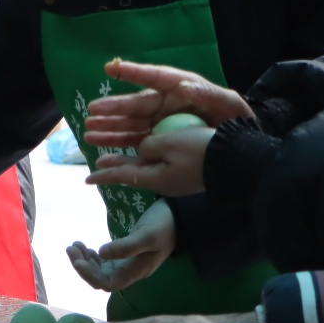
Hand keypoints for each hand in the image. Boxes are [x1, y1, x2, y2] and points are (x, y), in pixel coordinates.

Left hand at [66, 199, 174, 291]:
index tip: (77, 261)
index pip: (108, 283)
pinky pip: (104, 263)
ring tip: (74, 246)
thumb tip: (101, 253)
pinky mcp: (125, 256)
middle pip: (101, 279)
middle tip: (71, 248)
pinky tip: (84, 247)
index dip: (90, 275)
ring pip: (100, 271)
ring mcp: (127, 265)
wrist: (177, 217)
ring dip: (84, 261)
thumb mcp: (147, 235)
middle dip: (83, 266)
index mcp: (137, 272)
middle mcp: (131, 272)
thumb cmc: (164, 225)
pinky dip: (91, 256)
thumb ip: (126, 246)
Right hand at [82, 61, 254, 149]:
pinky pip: (135, 140)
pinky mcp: (160, 139)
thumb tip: (185, 85)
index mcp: (181, 88)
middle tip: (92, 110)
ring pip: (130, 124)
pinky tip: (101, 144)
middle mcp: (166, 103)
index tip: (111, 68)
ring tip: (89, 131)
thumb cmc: (236, 118)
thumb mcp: (229, 104)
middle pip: (136, 104)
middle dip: (113, 108)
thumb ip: (208, 94)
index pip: (155, 77)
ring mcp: (161, 122)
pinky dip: (118, 143)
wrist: (241, 145)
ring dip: (109, 128)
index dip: (133, 72)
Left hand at [86, 128, 216, 196]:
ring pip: (145, 167)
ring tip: (110, 158)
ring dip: (127, 162)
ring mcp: (176, 178)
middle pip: (132, 173)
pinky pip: (160, 163)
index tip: (88, 178)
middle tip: (96, 167)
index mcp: (155, 177)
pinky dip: (146, 158)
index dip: (105, 175)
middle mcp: (163, 180)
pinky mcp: (187, 172)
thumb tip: (143, 148)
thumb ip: (149, 145)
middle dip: (113, 168)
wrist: (235, 160)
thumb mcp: (169, 142)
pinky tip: (142, 154)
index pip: (123, 175)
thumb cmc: (200, 149)